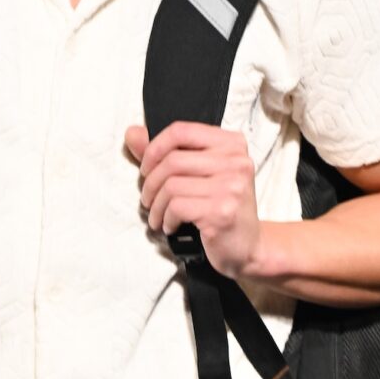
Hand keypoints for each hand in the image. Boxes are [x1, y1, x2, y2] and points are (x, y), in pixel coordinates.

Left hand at [125, 122, 260, 279]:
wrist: (247, 247)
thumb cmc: (220, 208)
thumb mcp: (198, 175)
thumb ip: (166, 153)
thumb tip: (132, 133)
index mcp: (232, 144)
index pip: (181, 131)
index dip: (155, 148)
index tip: (147, 168)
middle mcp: (236, 161)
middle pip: (172, 160)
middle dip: (150, 183)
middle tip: (148, 199)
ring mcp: (231, 186)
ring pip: (171, 186)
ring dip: (156, 205)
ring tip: (157, 216)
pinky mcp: (222, 211)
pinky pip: (176, 207)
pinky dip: (165, 219)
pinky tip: (170, 226)